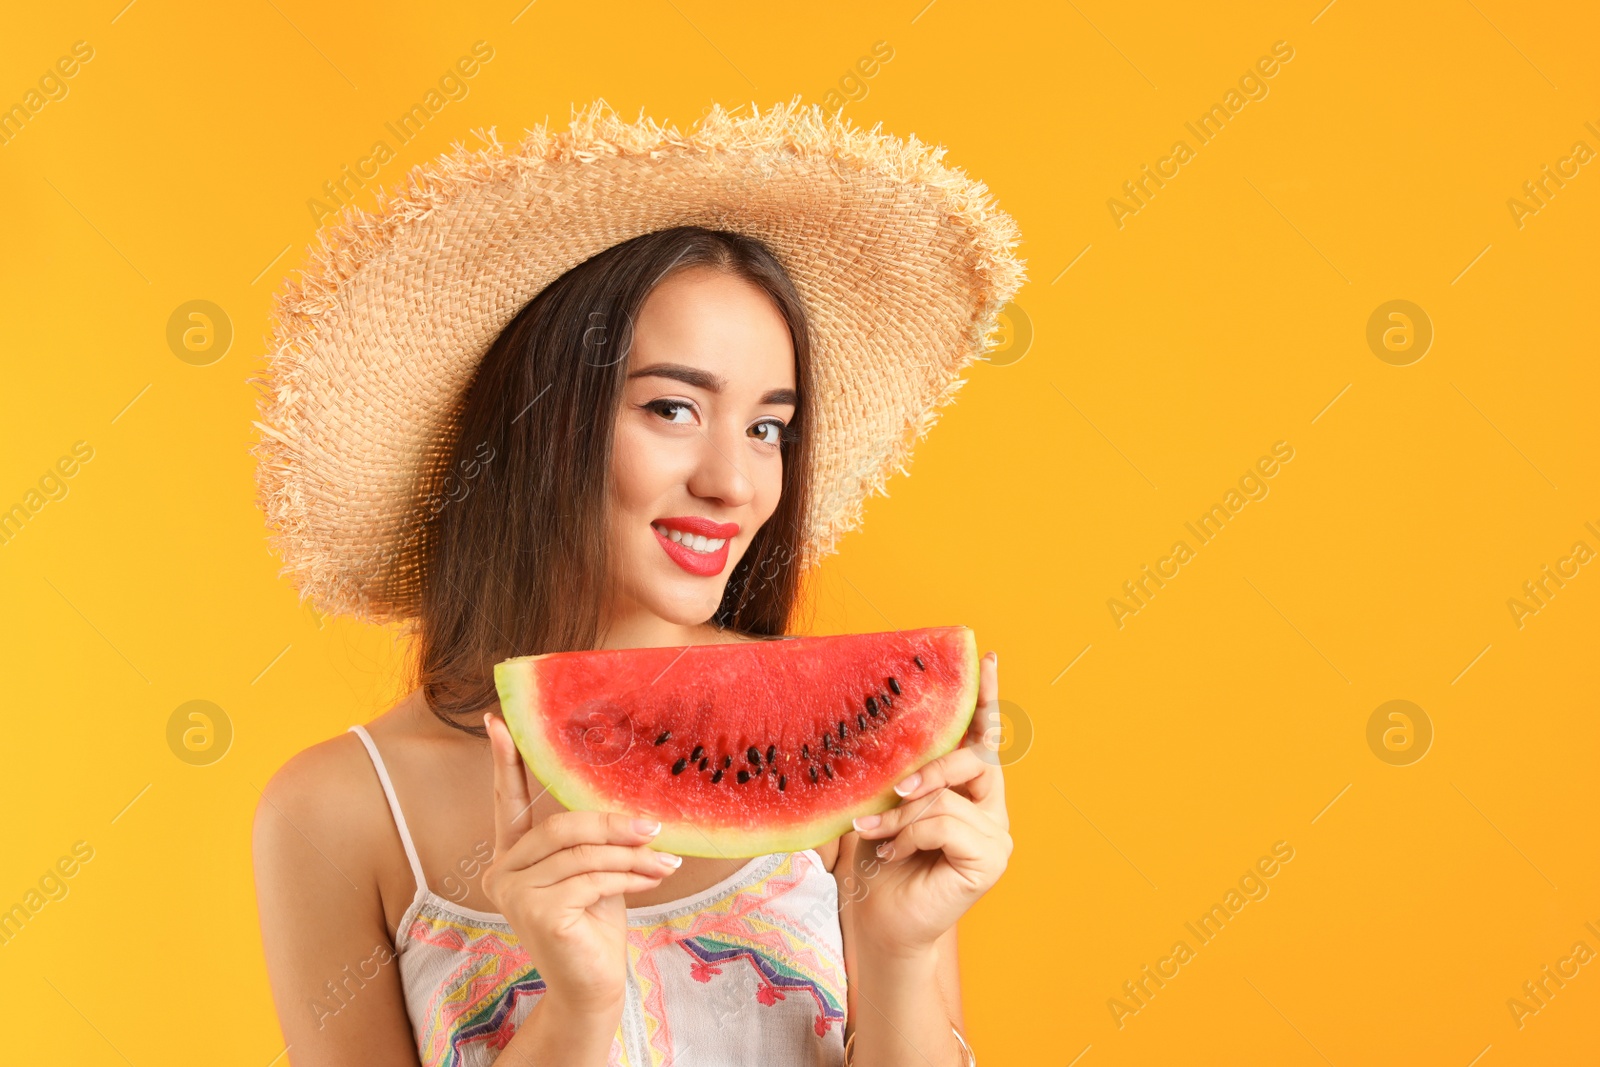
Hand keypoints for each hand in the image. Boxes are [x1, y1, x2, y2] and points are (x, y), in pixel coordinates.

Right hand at [479, 712, 680, 1015]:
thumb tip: (622, 800)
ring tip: (664, 860)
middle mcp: (502, 872)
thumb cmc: (595, 925)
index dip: (504, 760)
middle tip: (653, 825)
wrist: (593, 986)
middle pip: (560, 826)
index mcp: (511, 856)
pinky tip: (653, 879)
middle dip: (612, 824)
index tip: (497, 721)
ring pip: (582, 853)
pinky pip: (592, 878)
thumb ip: (589, 838)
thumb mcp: (591, 869)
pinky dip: (630, 877)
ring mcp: (513, 893)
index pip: (507, 801)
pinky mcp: (536, 912)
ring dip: (630, 855)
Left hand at [846, 651, 1011, 955]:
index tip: (983, 656)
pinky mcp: (991, 859)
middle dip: (928, 769)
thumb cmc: (874, 866)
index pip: (981, 735)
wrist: (876, 923)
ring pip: (948, 796)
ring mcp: (995, 834)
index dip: (985, 696)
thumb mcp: (872, 808)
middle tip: (893, 791)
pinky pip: (947, 823)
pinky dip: (912, 836)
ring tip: (878, 837)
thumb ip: (879, 776)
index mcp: (966, 786)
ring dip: (902, 817)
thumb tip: (848, 735)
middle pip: (972, 758)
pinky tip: (898, 856)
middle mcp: (989, 805)